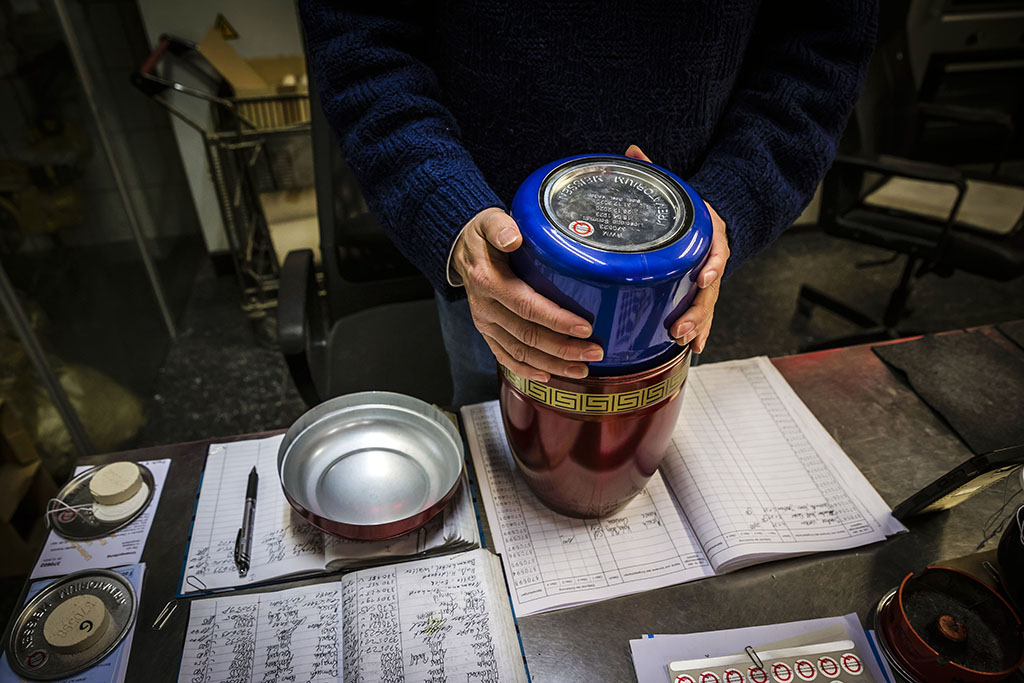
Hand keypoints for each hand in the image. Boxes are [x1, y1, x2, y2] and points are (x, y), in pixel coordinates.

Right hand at [451, 208, 603, 381]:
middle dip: (564, 348)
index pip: (527, 306)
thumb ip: (500, 227)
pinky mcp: (488, 333)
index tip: (585, 328)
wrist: (461, 251)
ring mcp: (486, 324)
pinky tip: (549, 376)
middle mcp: (485, 308)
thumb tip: (513, 238)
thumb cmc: (483, 236)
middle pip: (527, 335)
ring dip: (552, 364)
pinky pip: (506, 357)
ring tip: (581, 369)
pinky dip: (527, 370)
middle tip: (594, 351)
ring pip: (520, 352)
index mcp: (489, 282)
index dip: (557, 320)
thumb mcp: (489, 221)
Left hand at [625, 145, 728, 353]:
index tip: (704, 277)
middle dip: (698, 310)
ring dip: (697, 324)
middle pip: (710, 289)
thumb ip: (654, 171)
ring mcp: (708, 278)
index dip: (713, 265)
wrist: (713, 218)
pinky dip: (699, 332)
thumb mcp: (674, 189)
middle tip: (681, 327)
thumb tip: (631, 150)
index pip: (717, 250)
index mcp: (709, 234)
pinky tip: (691, 350)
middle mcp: (711, 259)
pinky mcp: (699, 292)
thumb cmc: (688, 209)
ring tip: (682, 340)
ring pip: (706, 305)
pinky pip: (702, 314)